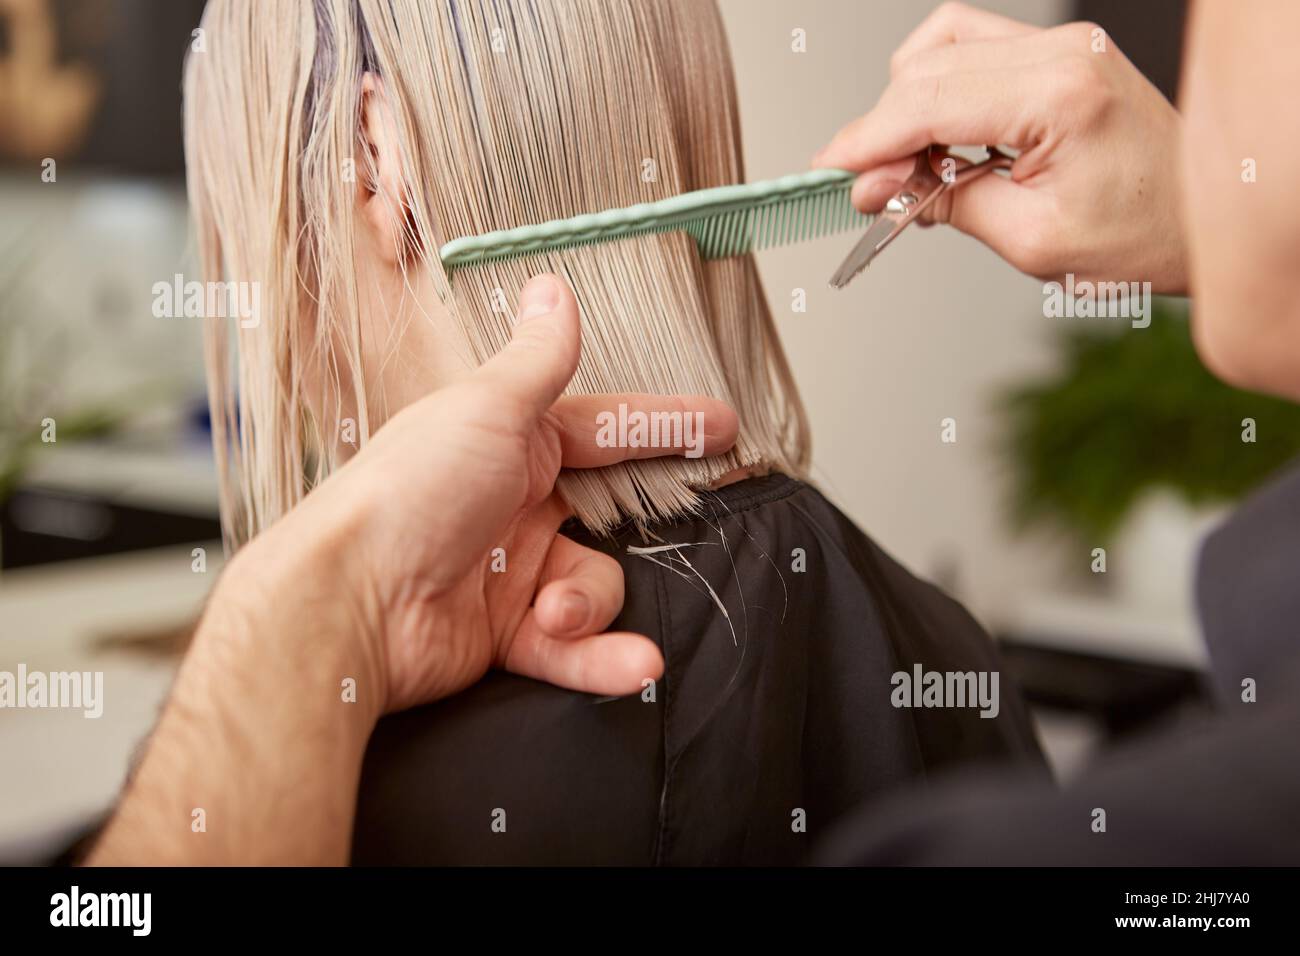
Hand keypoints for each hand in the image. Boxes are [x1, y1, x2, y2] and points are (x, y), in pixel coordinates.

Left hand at [226, 273, 738, 713]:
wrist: (349, 602)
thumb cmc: (408, 492)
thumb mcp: (487, 409)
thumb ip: (536, 361)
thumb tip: (553, 290)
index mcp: (508, 444)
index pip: (602, 429)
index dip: (660, 426)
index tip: (720, 428)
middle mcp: (511, 505)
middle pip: (606, 515)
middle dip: (638, 527)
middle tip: (692, 524)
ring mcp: (510, 574)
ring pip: (595, 587)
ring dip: (591, 605)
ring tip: (557, 612)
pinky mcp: (504, 636)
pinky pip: (573, 648)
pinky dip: (602, 658)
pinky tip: (634, 664)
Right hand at [813, 2, 1187, 292]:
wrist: (1204, 218)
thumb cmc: (1141, 234)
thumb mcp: (1030, 240)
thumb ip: (945, 203)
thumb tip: (879, 188)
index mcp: (1061, 95)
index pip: (929, 100)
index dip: (868, 138)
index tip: (831, 169)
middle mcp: (1064, 53)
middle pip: (926, 68)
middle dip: (883, 131)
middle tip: (873, 192)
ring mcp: (1064, 44)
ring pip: (942, 46)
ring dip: (908, 103)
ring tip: (911, 167)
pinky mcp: (1061, 51)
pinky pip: (972, 46)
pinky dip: (938, 86)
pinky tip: (939, 134)